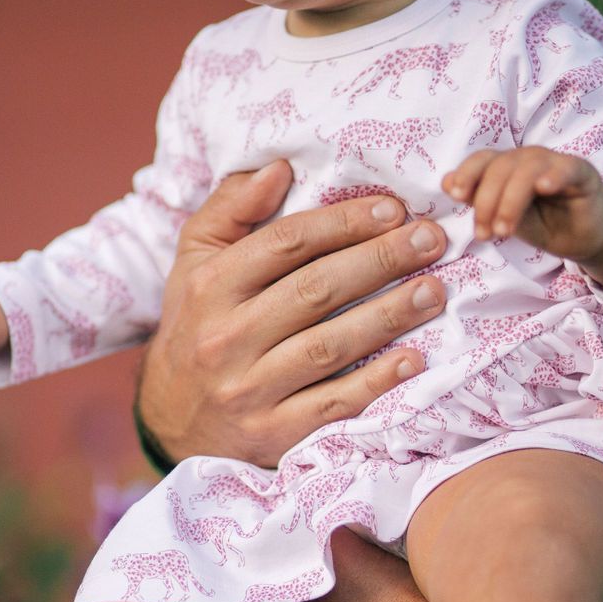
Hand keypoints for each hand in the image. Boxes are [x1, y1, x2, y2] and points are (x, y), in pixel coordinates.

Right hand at [137, 160, 447, 468]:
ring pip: (328, 347)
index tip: (393, 209)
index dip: (343, 223)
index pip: (284, 244)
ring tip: (434, 292)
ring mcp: (247, 390)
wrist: (169, 417)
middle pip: (314, 291)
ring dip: (387, 316)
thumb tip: (278, 166)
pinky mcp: (270, 435)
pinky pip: (330, 406)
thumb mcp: (194, 260)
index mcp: (209, 286)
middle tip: (431, 241)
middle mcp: (225, 337)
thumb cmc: (195, 325)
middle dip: (380, 261)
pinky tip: (412, 360)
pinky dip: (374, 383)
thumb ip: (231, 209)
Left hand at [443, 147, 602, 261]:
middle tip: (484, 234)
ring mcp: (556, 163)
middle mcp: (529, 159)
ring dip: (511, 201)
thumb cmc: (545, 224)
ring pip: (527, 170)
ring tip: (504, 231)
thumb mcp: (506, 218)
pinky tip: (544, 188)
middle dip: (486, 201)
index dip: (467, 173)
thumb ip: (479, 200)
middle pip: (501, 166)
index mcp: (508, 167)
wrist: (586, 236)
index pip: (483, 160)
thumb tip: (445, 182)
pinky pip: (566, 168)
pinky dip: (554, 176)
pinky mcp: (582, 173)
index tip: (455, 196)